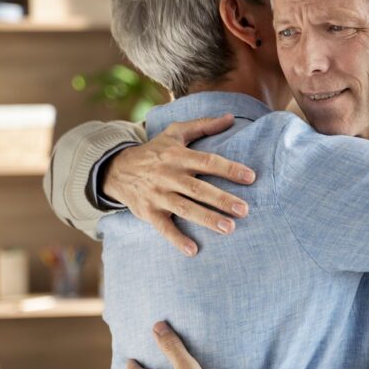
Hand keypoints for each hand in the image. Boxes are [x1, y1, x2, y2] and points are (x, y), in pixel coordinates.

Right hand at [103, 114, 256, 255]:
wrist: (117, 169)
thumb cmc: (155, 151)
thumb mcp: (175, 133)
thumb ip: (203, 125)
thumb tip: (231, 117)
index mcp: (178, 156)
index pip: (207, 161)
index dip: (229, 169)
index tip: (251, 177)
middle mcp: (168, 175)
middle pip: (198, 188)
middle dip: (222, 199)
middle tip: (244, 209)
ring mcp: (158, 195)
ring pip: (185, 208)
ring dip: (207, 219)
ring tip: (229, 228)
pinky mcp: (149, 212)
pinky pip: (164, 228)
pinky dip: (177, 239)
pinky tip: (193, 250)